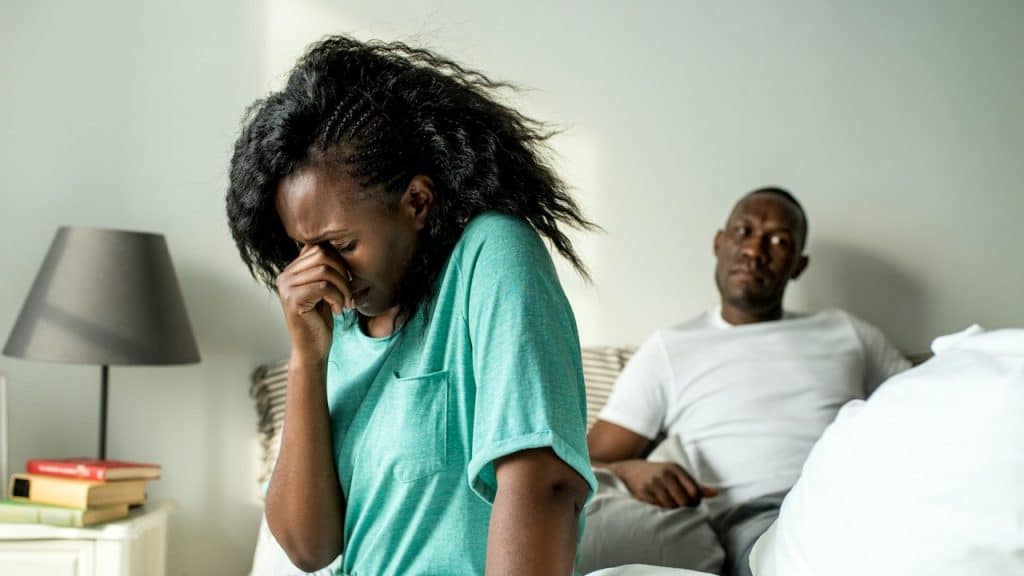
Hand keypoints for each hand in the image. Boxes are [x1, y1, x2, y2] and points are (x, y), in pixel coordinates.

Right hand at [276, 244, 352, 364]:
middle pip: (322, 255)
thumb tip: (329, 246)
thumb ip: (322, 270)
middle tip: (349, 293)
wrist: (312, 349)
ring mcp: (286, 288)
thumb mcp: (323, 290)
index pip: (317, 249)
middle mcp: (284, 276)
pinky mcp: (293, 300)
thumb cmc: (320, 320)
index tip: (347, 280)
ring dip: (343, 287)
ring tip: (346, 302)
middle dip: (343, 273)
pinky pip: (324, 287)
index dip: (338, 261)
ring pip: (325, 271)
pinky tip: (338, 310)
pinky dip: (338, 297)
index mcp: (291, 271)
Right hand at [609, 460, 718, 507]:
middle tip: (682, 509)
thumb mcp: (677, 475)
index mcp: (676, 469)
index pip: (694, 491)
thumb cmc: (660, 474)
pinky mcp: (643, 492)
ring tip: (671, 507)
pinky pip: (657, 508)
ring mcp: (653, 483)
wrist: (631, 471)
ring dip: (673, 511)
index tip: (692, 503)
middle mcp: (665, 474)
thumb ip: (696, 485)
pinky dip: (661, 510)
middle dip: (685, 508)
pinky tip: (660, 507)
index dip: (695, 501)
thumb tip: (716, 493)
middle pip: (684, 501)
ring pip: (671, 506)